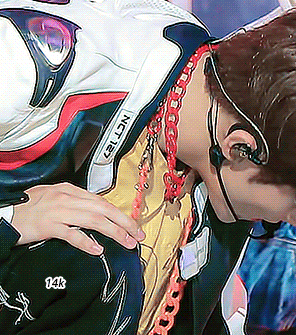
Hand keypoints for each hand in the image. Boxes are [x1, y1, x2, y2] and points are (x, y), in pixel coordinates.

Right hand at [10, 183, 144, 254]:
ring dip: (114, 232)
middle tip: (137, 235)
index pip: (102, 201)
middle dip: (124, 222)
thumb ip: (75, 202)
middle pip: (103, 209)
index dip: (120, 214)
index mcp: (70, 190)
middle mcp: (67, 197)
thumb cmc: (29, 208)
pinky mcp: (48, 225)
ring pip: (94, 220)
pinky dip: (86, 242)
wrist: (5, 214)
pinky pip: (72, 234)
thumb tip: (97, 211)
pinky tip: (97, 250)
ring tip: (126, 242)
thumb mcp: (55, 197)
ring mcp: (58, 211)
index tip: (133, 225)